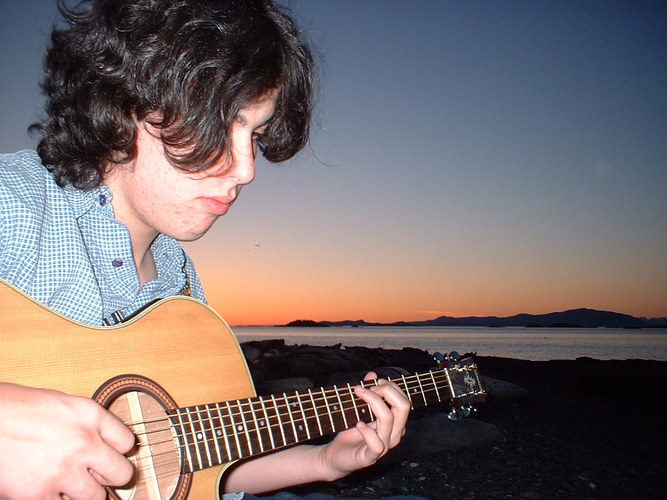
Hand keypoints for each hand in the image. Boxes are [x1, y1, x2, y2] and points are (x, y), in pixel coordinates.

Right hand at [0, 383, 135, 499]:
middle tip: (98, 477)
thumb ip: (84, 424)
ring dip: (84, 493)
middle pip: (122, 473)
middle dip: (111, 478)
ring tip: (68, 483)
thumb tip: (99, 443)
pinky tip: (44, 488)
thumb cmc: (14, 407)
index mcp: (89, 414)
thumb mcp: (60, 405)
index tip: (110, 455)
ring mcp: (63, 470)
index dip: (118, 451)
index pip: (127, 442)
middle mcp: (83, 441)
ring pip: (96, 497)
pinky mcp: (39, 494)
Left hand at [318, 372, 410, 478]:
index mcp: (396, 423)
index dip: (391, 387)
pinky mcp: (370, 457)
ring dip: (373, 401)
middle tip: (368, 388)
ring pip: (389, 419)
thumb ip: (368, 392)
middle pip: (403, 406)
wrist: (336, 456)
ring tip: (358, 395)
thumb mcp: (359, 409)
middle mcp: (394, 434)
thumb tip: (372, 374)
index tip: (375, 382)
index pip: (405, 400)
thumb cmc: (350, 431)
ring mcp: (384, 446)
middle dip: (386, 391)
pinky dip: (368, 431)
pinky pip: (377, 444)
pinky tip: (358, 423)